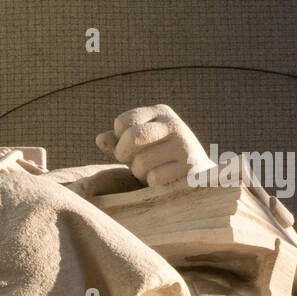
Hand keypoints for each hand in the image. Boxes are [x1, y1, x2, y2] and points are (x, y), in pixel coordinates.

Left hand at [96, 104, 212, 186]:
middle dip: (124, 154)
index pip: (122, 121)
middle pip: (133, 136)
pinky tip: (165, 180)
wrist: (196, 178)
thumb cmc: (158, 160)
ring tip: (151, 171)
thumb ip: (116, 142)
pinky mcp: (190, 167)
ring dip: (139, 172)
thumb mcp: (135, 148)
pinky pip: (155, 178)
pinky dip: (153, 184)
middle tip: (132, 162)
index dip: (117, 140)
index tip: (128, 149)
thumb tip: (100, 139)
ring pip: (142, 161)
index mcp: (160, 112)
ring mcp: (184, 145)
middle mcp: (174, 124)